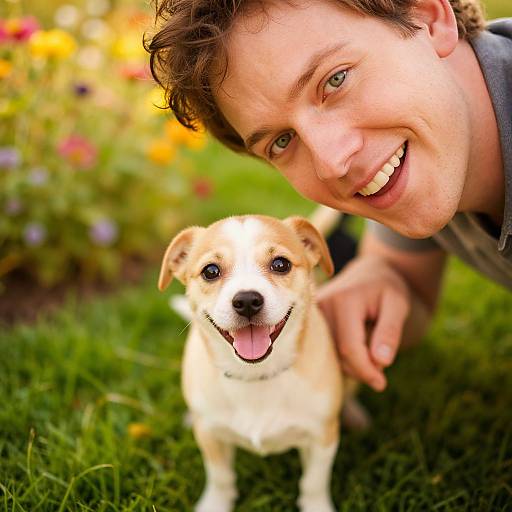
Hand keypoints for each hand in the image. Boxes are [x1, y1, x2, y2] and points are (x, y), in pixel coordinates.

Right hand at [316, 255, 410, 390]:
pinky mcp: (307, 321)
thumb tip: (381, 362)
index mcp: (344, 301)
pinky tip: (356, 345)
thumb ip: (390, 332)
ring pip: (329, 355)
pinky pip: (324, 349)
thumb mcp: (398, 305)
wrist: (368, 273)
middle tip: (383, 359)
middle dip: (361, 367)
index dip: (365, 370)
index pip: (350, 348)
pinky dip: (342, 355)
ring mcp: (312, 314)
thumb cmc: (386, 288)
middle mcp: (321, 306)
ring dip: (352, 361)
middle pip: (338, 354)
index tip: (381, 384)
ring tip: (370, 343)